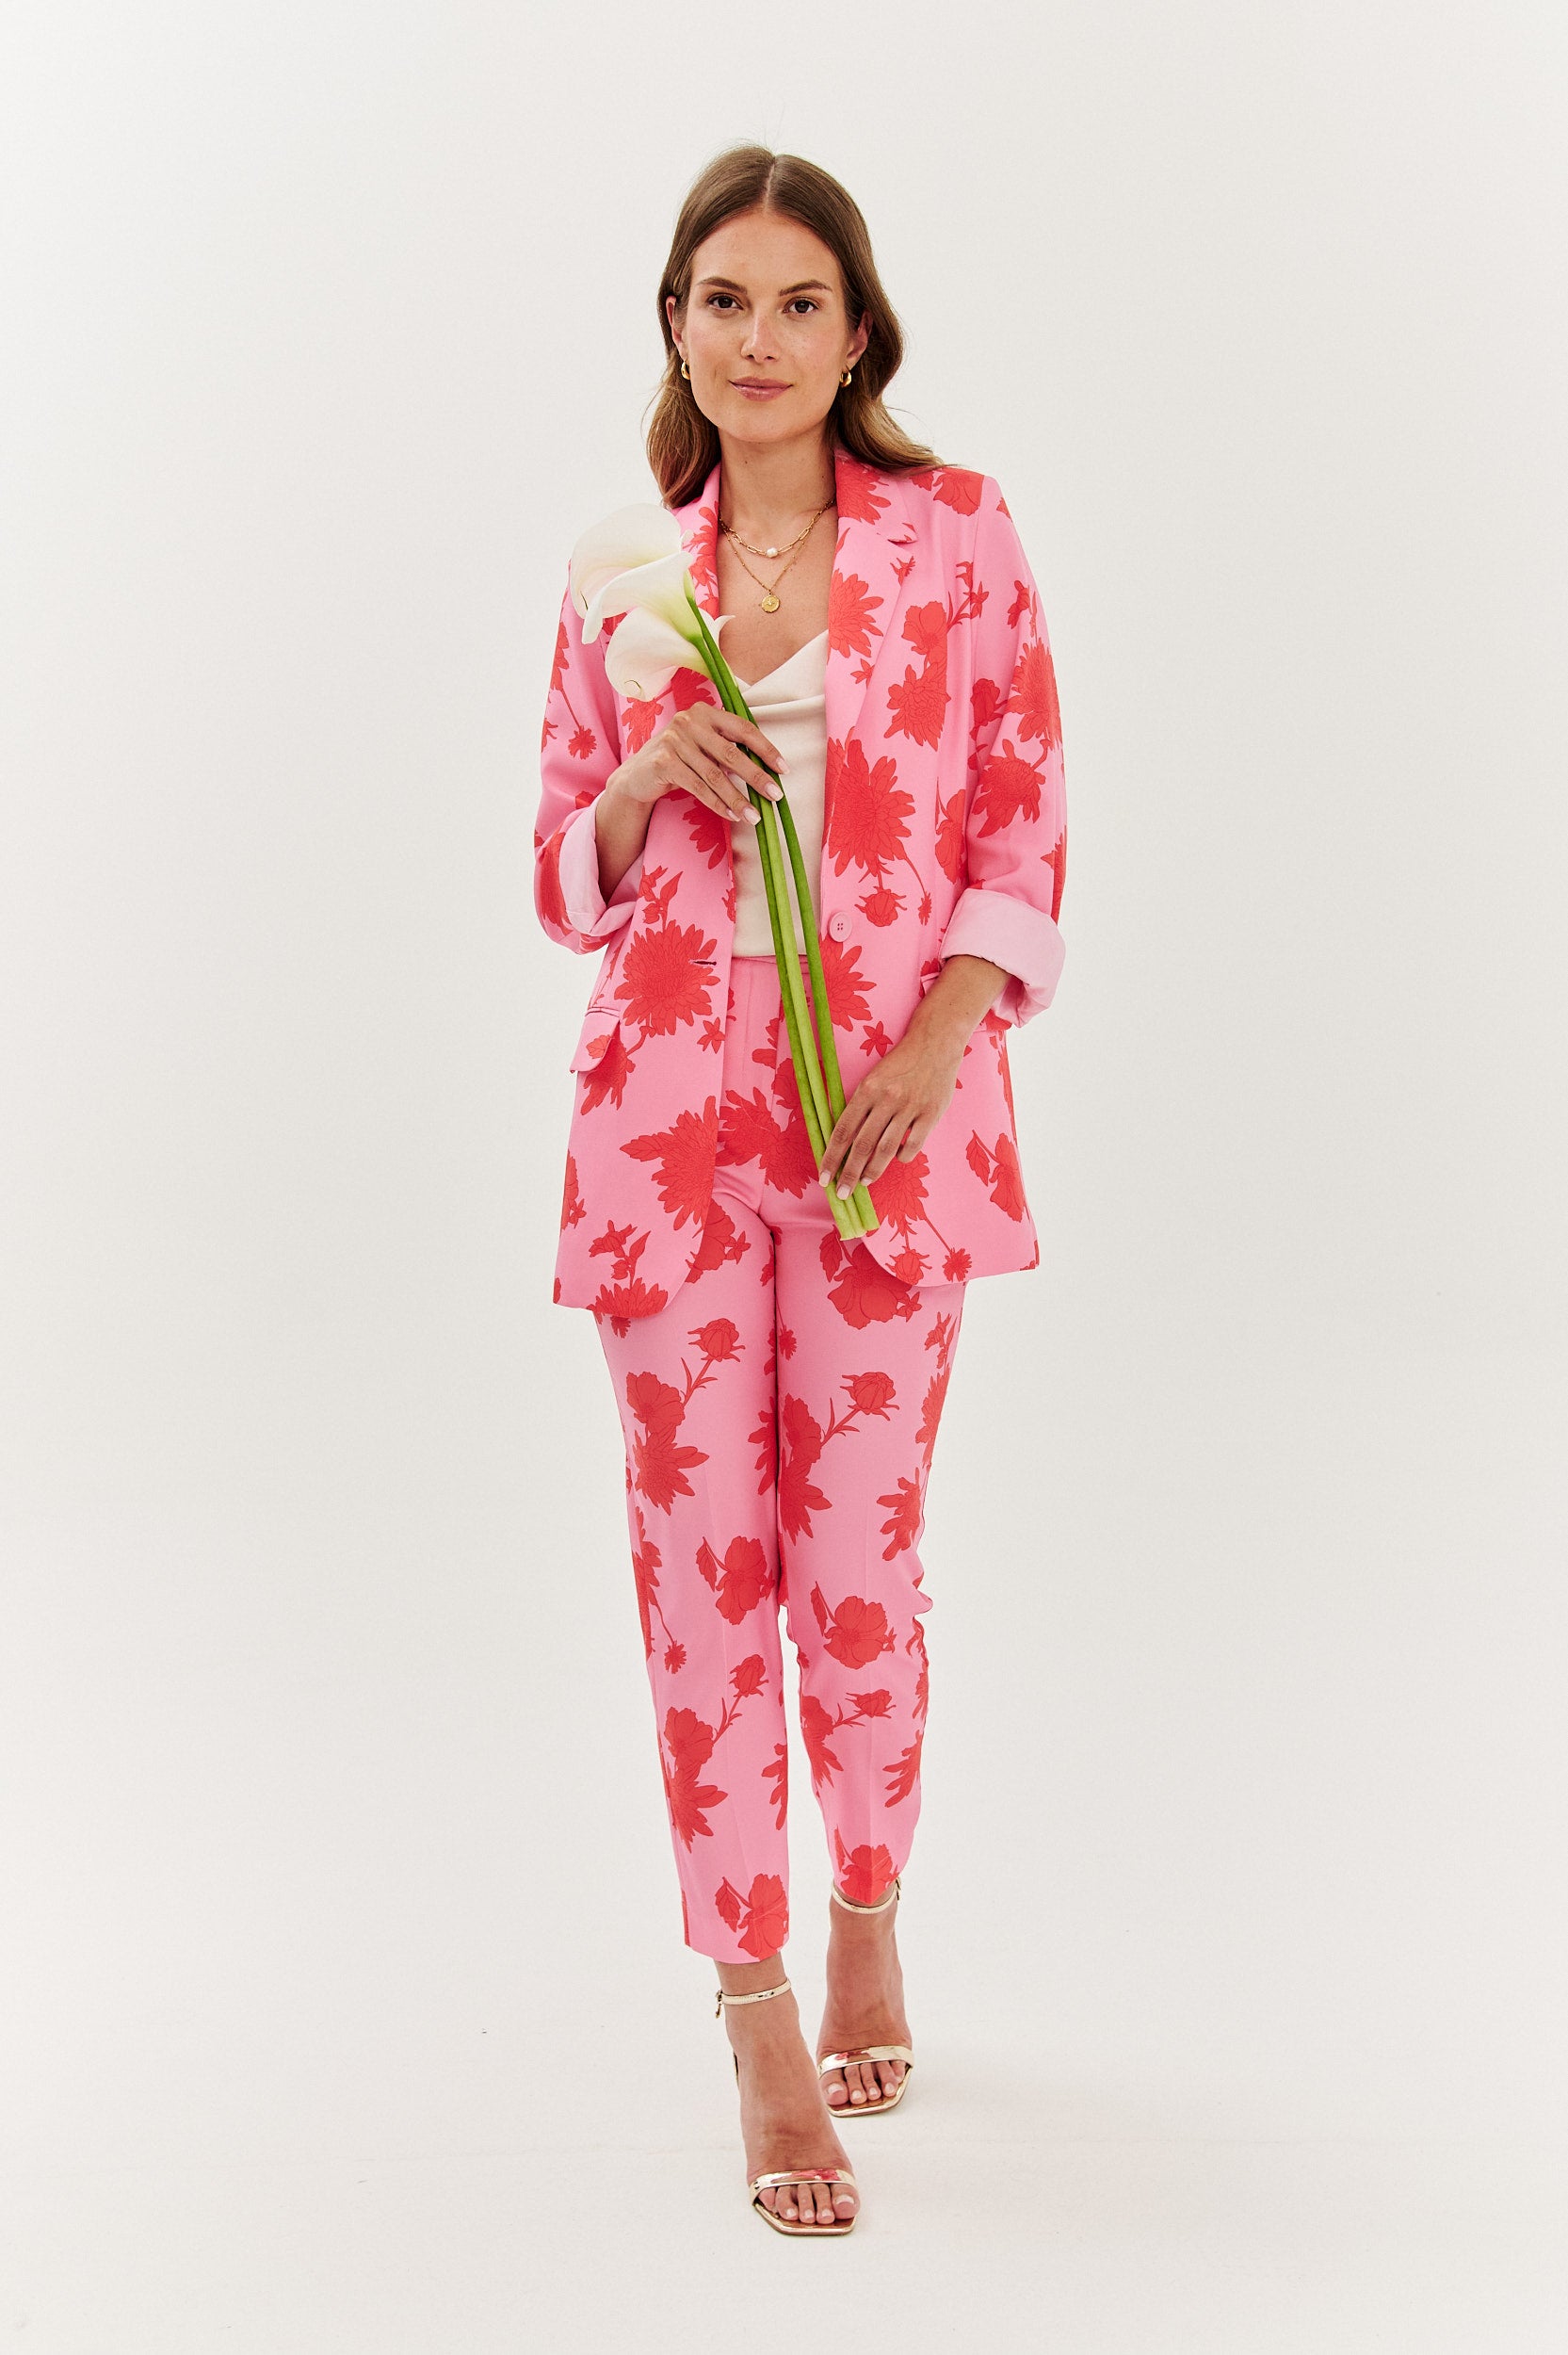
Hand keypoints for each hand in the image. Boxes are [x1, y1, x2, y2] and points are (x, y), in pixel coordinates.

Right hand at [612, 703, 786, 830]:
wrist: (638, 774)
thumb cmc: (680, 760)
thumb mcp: (704, 748)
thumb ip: (728, 751)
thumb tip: (766, 773)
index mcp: (706, 712)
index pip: (743, 728)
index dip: (766, 749)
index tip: (784, 769)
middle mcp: (689, 721)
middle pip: (731, 753)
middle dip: (757, 777)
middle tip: (776, 796)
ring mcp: (674, 740)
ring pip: (715, 775)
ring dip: (738, 798)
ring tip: (754, 816)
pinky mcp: (663, 762)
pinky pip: (697, 787)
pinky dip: (717, 803)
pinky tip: (732, 815)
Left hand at [817, 1029, 964, 1197]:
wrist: (935, 1043)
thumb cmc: (900, 1063)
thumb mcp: (873, 1078)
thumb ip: (861, 1106)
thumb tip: (846, 1140)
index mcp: (867, 1089)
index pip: (843, 1130)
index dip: (831, 1157)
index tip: (824, 1177)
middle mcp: (887, 1099)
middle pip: (862, 1145)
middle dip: (849, 1173)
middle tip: (842, 1193)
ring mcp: (910, 1107)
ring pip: (886, 1149)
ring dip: (873, 1170)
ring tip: (864, 1182)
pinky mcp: (931, 1113)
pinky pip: (913, 1145)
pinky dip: (902, 1157)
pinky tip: (897, 1159)